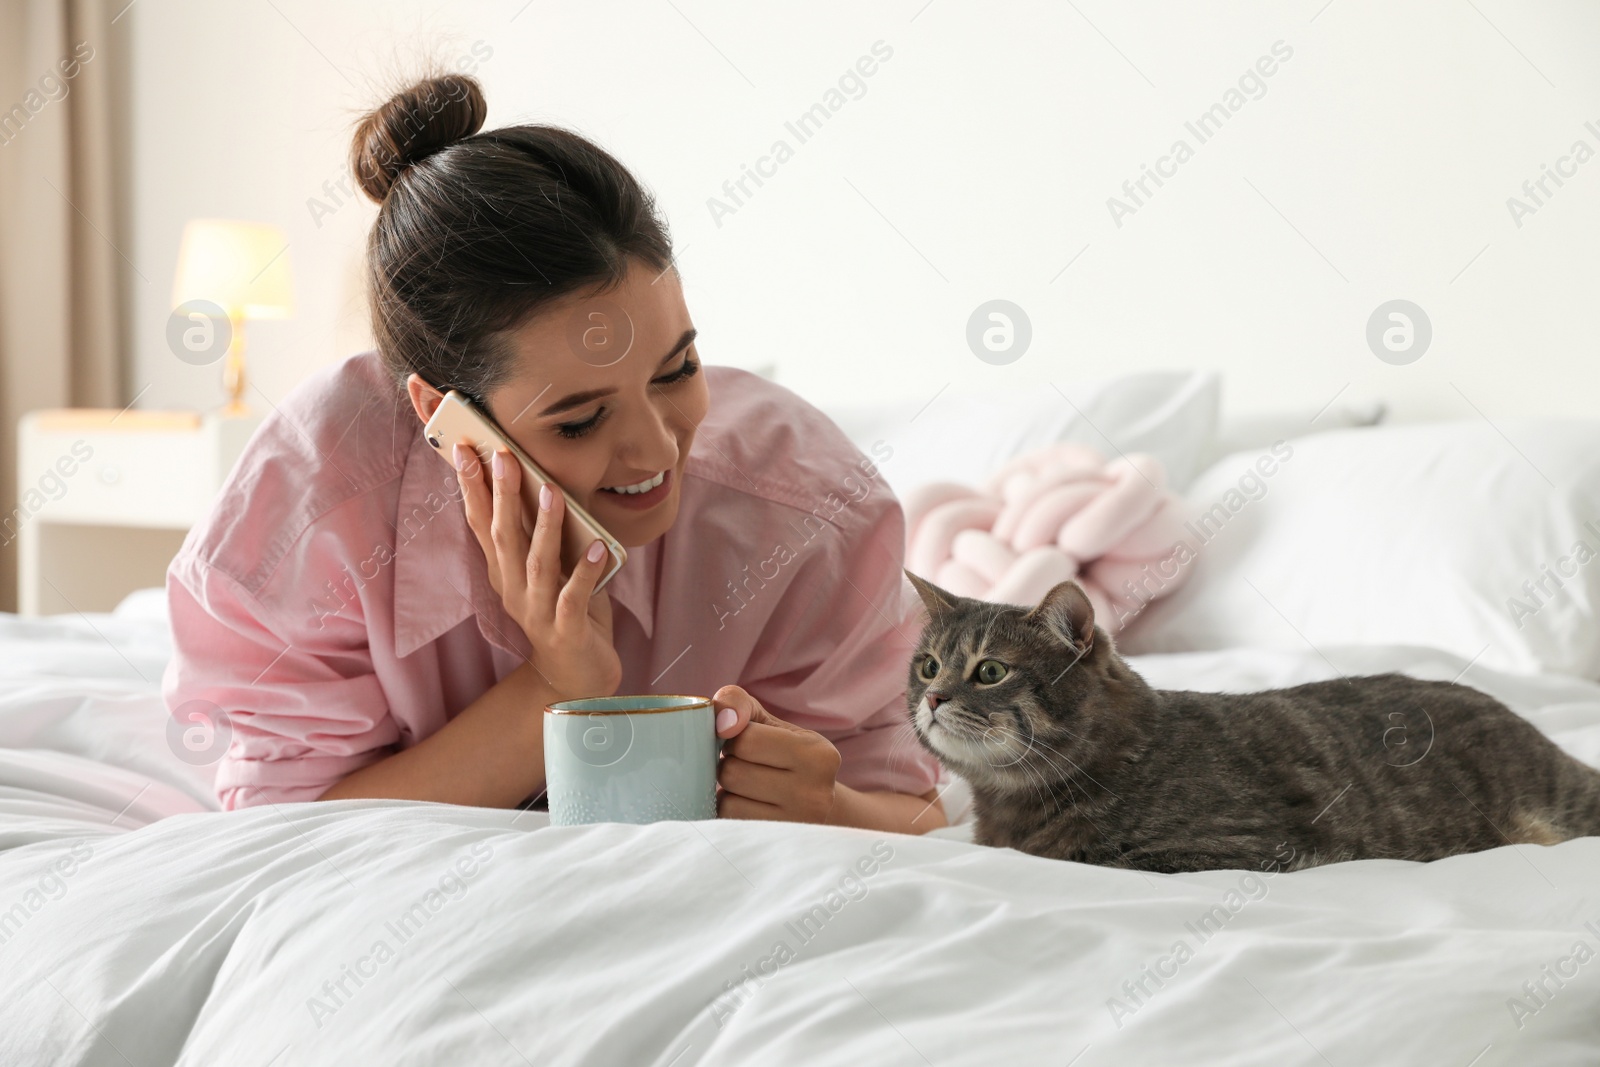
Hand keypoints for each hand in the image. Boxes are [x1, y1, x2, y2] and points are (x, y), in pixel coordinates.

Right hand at [454, 443, 620, 700]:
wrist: (575, 677)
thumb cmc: (565, 613)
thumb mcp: (549, 570)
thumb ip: (546, 536)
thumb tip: (551, 483)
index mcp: (504, 573)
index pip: (481, 524)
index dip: (471, 488)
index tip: (465, 450)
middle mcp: (513, 590)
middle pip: (502, 537)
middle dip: (501, 495)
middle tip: (503, 456)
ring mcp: (537, 611)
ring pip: (536, 563)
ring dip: (544, 526)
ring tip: (551, 492)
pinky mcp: (565, 629)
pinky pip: (574, 597)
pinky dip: (584, 571)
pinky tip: (597, 547)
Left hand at [713, 685, 840, 822]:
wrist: (811, 804)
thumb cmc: (780, 754)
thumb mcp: (766, 720)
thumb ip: (738, 703)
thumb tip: (721, 722)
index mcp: (819, 756)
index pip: (746, 740)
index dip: (735, 739)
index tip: (748, 744)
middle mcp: (815, 795)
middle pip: (733, 773)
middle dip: (729, 766)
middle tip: (747, 768)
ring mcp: (796, 828)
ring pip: (727, 803)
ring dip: (727, 792)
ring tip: (747, 789)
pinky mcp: (776, 848)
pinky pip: (728, 825)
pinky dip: (727, 813)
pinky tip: (746, 807)